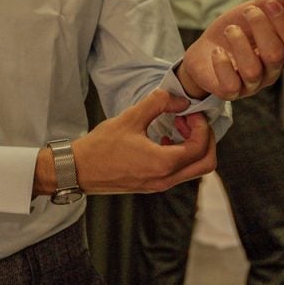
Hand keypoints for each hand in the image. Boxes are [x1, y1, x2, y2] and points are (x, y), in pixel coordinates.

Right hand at [63, 88, 216, 194]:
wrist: (78, 170)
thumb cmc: (100, 147)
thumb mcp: (130, 118)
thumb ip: (157, 103)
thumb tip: (179, 99)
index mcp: (163, 164)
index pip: (200, 147)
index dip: (202, 126)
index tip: (189, 112)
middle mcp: (165, 179)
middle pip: (205, 164)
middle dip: (205, 140)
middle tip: (192, 121)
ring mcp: (159, 185)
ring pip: (193, 169)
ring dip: (193, 147)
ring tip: (178, 127)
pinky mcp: (152, 185)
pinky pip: (178, 172)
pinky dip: (181, 155)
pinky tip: (165, 139)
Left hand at [177, 0, 283, 99]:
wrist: (205, 50)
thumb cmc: (236, 30)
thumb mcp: (255, 10)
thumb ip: (276, 2)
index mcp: (283, 55)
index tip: (270, 4)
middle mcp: (271, 73)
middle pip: (275, 55)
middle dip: (261, 27)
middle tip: (247, 11)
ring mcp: (251, 85)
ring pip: (252, 70)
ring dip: (239, 43)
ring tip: (230, 30)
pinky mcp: (230, 92)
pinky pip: (230, 84)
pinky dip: (222, 64)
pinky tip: (217, 51)